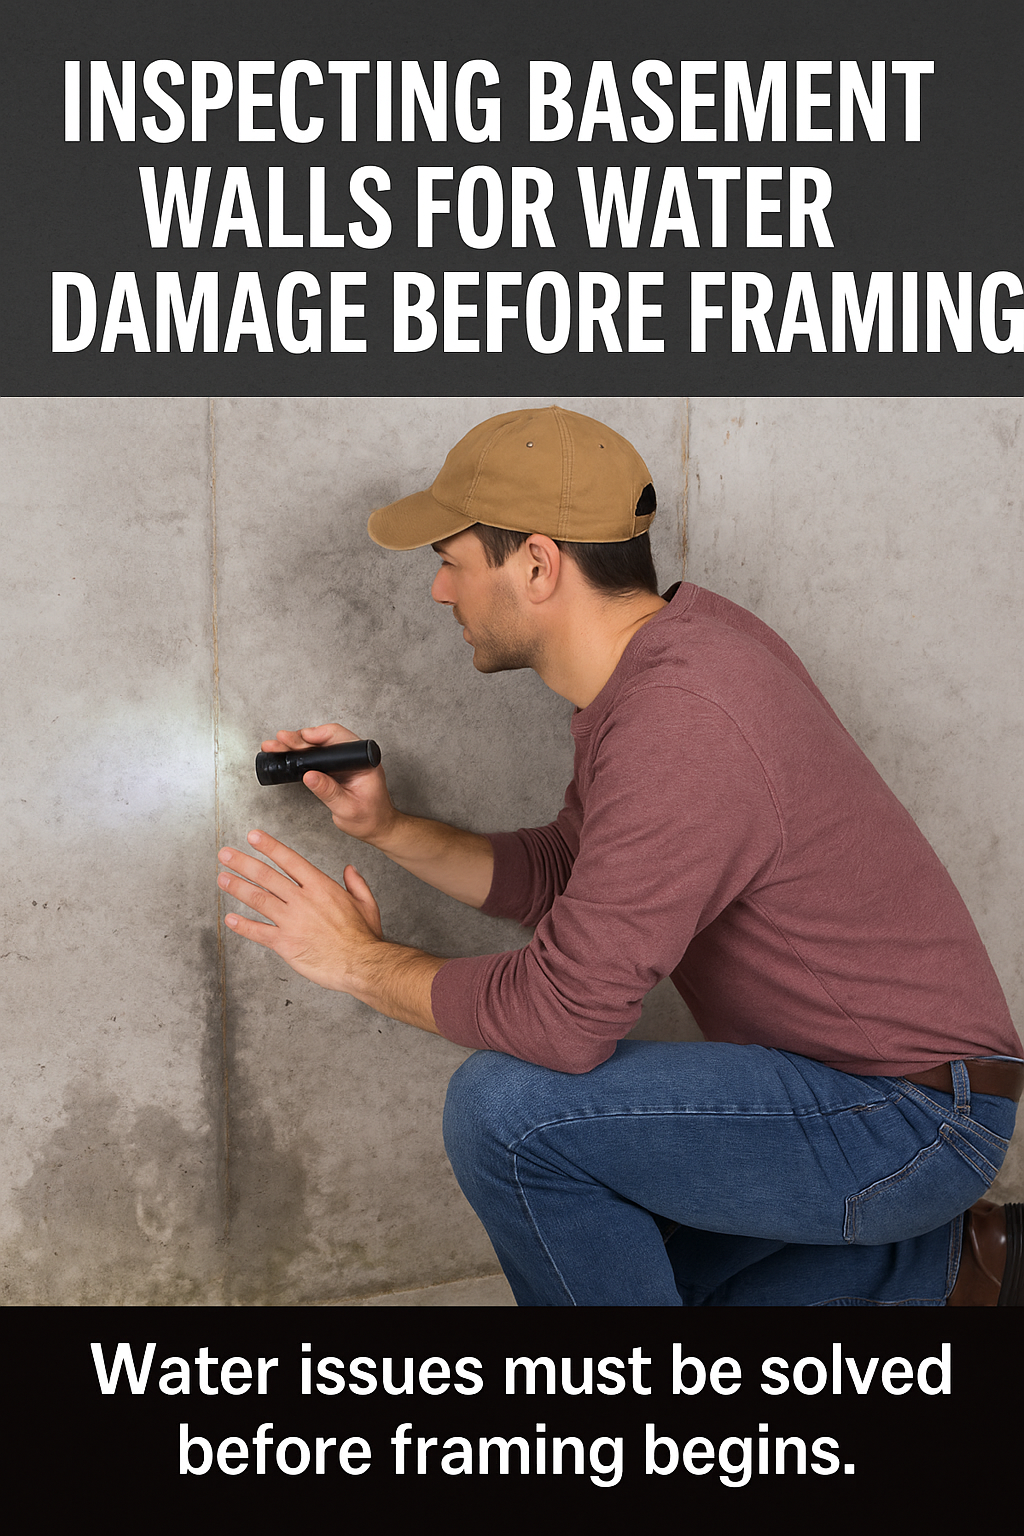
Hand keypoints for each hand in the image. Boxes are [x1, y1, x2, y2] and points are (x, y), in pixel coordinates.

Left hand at [218, 830, 383, 992]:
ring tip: (222, 878)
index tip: (253, 837)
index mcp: (321, 887)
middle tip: (225, 854)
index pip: (290, 860)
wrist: (361, 964)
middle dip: (243, 863)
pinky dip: (242, 926)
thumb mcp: (366, 903)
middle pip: (267, 876)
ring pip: (259, 899)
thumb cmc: (364, 938)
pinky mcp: (285, 943)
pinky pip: (259, 932)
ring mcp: (291, 921)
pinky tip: (230, 919)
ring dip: (237, 887)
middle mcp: (302, 900)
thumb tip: (349, 869)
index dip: (269, 846)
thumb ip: (356, 883)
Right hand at [261, 723, 397, 844]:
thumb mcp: (347, 808)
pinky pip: (316, 757)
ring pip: (317, 746)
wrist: (377, 827)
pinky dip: (300, 755)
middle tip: (280, 740)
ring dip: (297, 745)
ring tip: (276, 746)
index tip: (301, 738)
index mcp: (364, 761)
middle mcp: (354, 757)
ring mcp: (344, 761)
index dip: (318, 735)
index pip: (340, 738)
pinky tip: (285, 755)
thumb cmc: (369, 819)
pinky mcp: (335, 768)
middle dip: (300, 739)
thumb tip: (309, 776)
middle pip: (325, 739)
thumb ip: (329, 791)